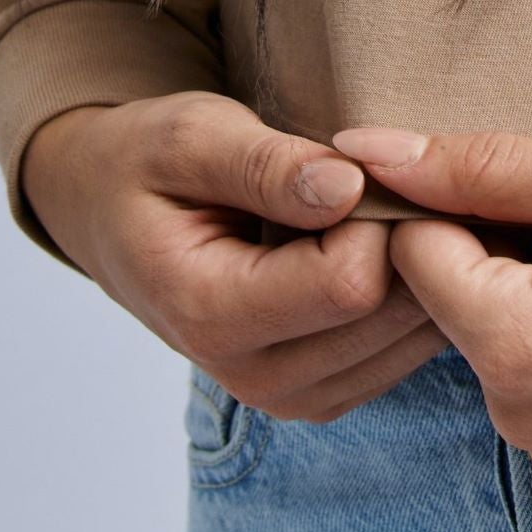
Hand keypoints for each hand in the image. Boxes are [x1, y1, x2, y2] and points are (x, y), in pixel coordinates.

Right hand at [21, 93, 447, 421]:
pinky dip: (416, 297)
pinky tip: (387, 247)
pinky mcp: (320, 391)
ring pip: (409, 340)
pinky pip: (405, 353)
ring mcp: (289, 394)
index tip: (368, 164)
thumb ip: (266, 166)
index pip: (349, 282)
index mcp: (211, 315)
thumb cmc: (146, 165)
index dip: (380, 214)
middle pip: (389, 318)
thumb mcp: (190, 137)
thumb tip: (349, 187)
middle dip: (411, 240)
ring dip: (422, 269)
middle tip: (396, 179)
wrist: (109, 214)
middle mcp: (252, 376)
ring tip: (385, 209)